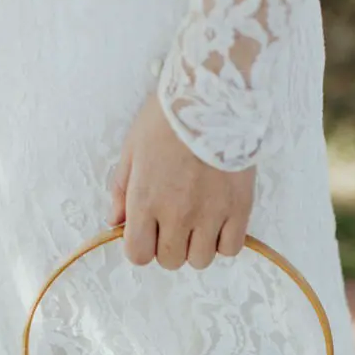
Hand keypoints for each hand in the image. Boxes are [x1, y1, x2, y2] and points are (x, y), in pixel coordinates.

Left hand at [109, 94, 254, 270]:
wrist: (213, 93)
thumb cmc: (168, 116)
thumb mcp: (132, 148)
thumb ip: (121, 190)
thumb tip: (115, 222)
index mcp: (145, 200)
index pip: (137, 255)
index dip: (141, 247)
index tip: (147, 231)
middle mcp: (176, 214)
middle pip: (170, 260)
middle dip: (168, 245)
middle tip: (174, 221)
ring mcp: (210, 214)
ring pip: (200, 260)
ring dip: (196, 246)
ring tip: (199, 221)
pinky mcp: (239, 208)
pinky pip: (230, 248)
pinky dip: (224, 241)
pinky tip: (220, 221)